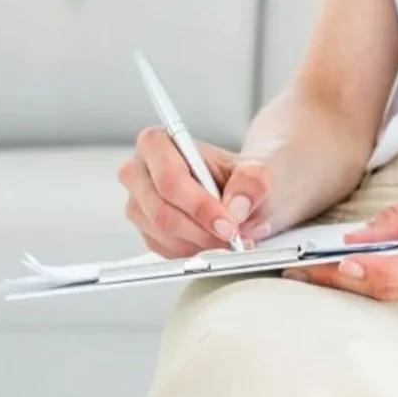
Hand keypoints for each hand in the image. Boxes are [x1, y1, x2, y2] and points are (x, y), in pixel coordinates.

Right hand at [118, 127, 274, 257]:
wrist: (244, 191)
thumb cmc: (242, 175)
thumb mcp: (258, 170)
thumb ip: (251, 182)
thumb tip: (236, 207)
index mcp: (157, 143)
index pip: (169, 178)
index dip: (199, 206)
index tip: (229, 224)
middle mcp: (139, 173)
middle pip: (161, 211)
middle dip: (201, 230)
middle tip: (233, 238)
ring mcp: (139, 204)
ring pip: (163, 235)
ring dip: (201, 244)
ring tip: (232, 240)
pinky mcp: (146, 231)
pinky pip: (165, 251)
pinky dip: (195, 253)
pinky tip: (216, 243)